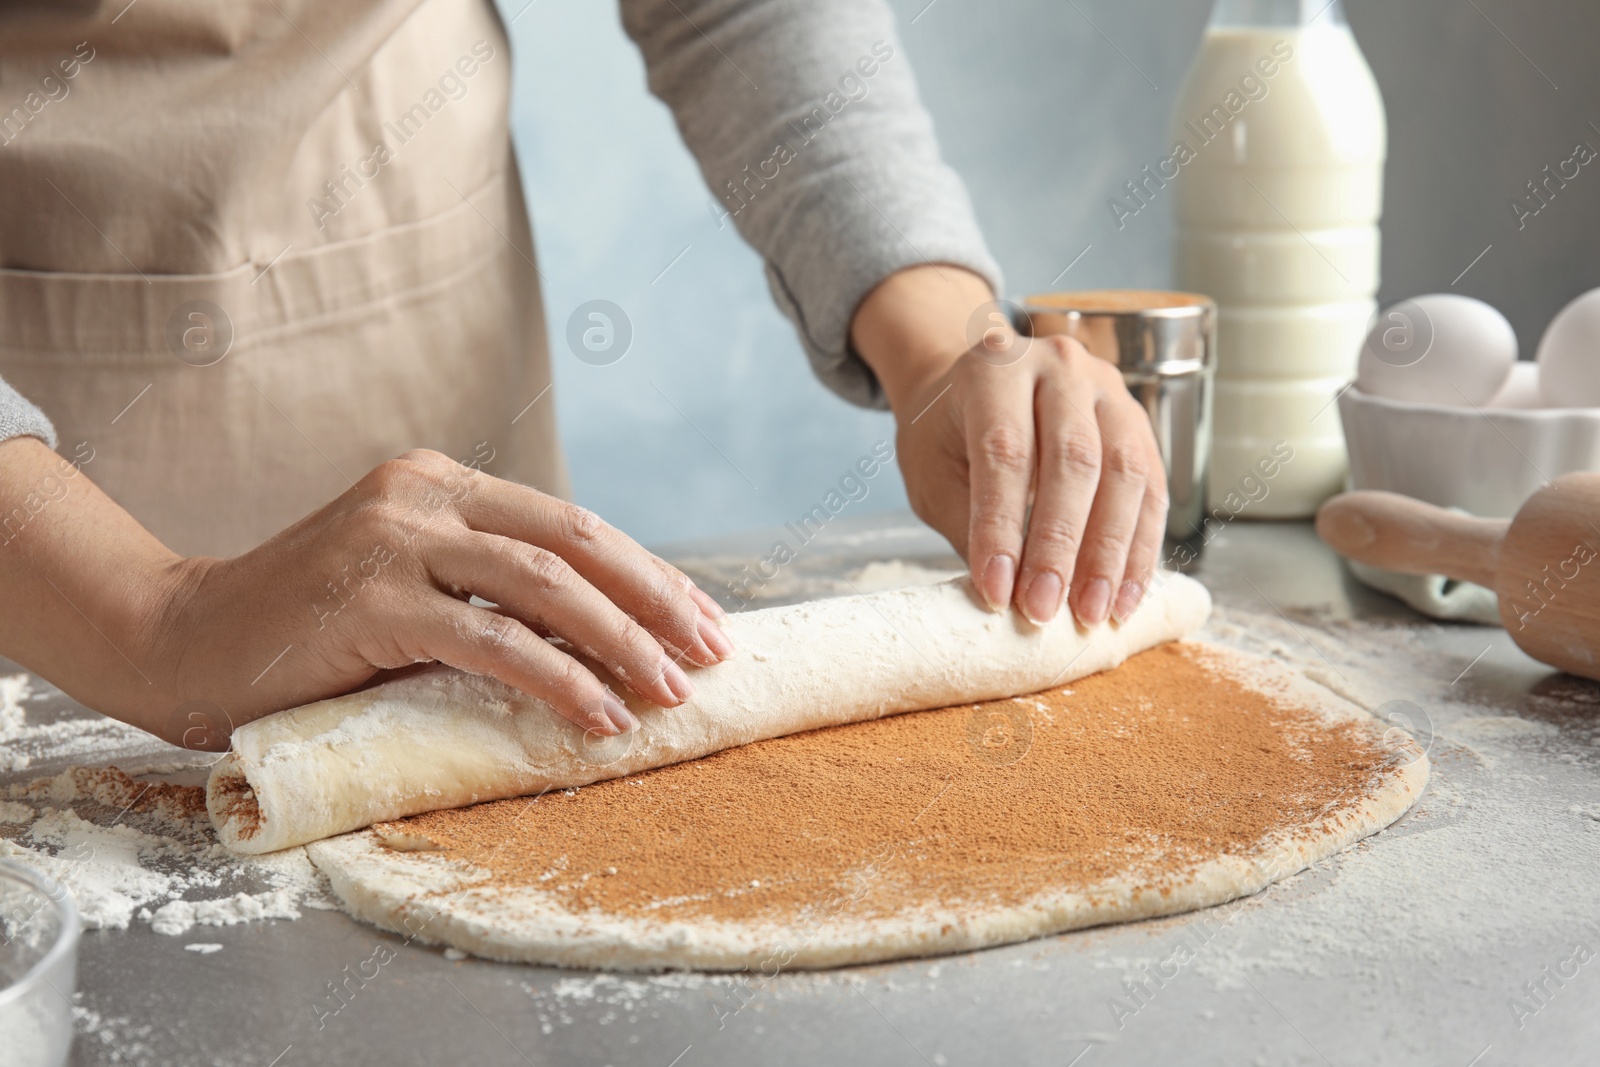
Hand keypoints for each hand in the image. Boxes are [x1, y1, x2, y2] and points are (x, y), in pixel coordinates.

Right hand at [0, 439, 730, 746]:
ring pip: (544, 585)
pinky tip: (602, 715)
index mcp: (441, 484)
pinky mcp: (371, 599)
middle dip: (656, 602)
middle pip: (575, 542)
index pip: (570, 524)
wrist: (182, 641)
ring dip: (623, 642)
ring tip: (672, 694)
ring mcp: (395, 541)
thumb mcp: (408, 588)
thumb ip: (483, 591)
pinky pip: (492, 640)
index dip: (647, 575)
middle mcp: (423, 495)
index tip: (702, 622)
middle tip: (711, 656)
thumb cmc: (305, 630)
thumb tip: (598, 640)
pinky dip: (560, 679)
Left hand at [851, 265, 1168, 626]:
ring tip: (1093, 613)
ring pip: (1124, 473)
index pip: (1004, 452)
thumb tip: (1004, 595)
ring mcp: (1107, 388)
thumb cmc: (946, 433)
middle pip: (1072, 460)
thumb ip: (967, 526)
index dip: (1001, 528)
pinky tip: (1125, 595)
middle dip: (1061, 546)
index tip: (997, 592)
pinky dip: (1141, 547)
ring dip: (1111, 553)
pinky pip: (1151, 487)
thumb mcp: (933, 473)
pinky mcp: (1137, 419)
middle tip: (1045, 609)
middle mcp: (1058, 366)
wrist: (979, 385)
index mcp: (994, 368)